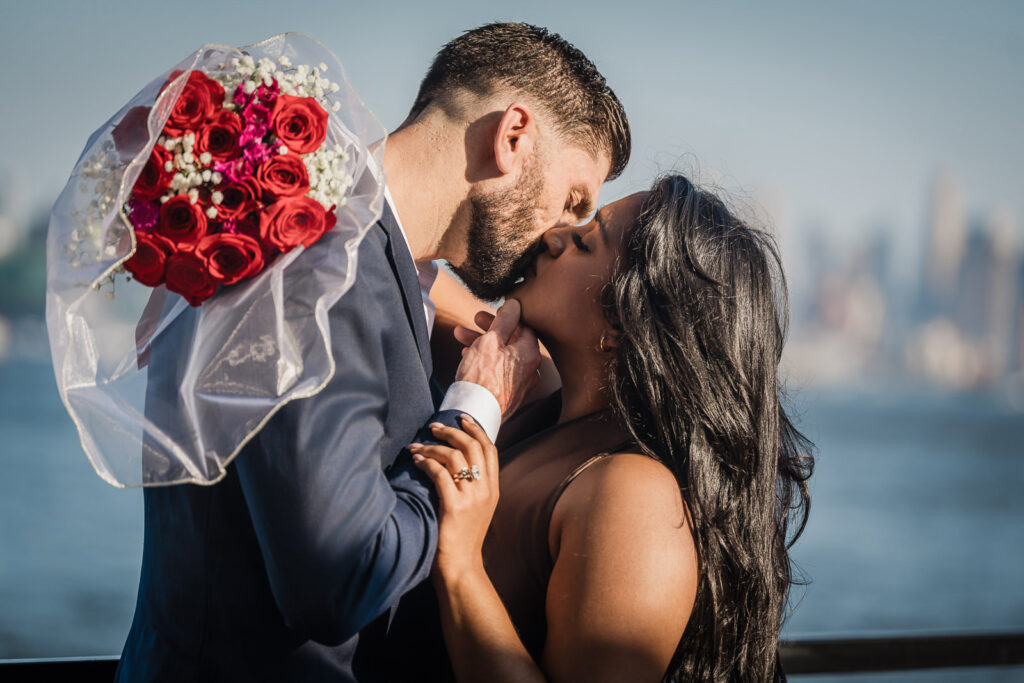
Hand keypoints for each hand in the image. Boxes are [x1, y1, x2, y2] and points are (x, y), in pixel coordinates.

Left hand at [411, 415, 499, 580]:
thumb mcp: (477, 509)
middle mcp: (485, 490)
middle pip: (473, 447)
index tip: (462, 418)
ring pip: (455, 456)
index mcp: (493, 489)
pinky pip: (440, 474)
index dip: (477, 430)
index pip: (490, 449)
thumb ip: (472, 487)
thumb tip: (455, 462)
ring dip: (434, 446)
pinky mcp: (454, 507)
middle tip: (434, 426)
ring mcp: (472, 498)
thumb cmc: (462, 539)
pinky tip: (416, 461)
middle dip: (452, 431)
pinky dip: (426, 463)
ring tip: (418, 445)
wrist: (461, 567)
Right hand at [453, 298, 540, 417]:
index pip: (524, 326)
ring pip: (502, 355)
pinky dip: (486, 360)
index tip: (493, 311)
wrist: (475, 412)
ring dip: (482, 343)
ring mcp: (520, 383)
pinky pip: (499, 370)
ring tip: (460, 335)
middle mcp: (530, 369)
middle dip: (490, 328)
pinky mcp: (508, 394)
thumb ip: (505, 320)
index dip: (508, 316)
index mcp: (530, 353)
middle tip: (475, 319)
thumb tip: (515, 304)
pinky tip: (468, 356)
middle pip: (511, 340)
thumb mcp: (491, 340)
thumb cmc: (482, 376)